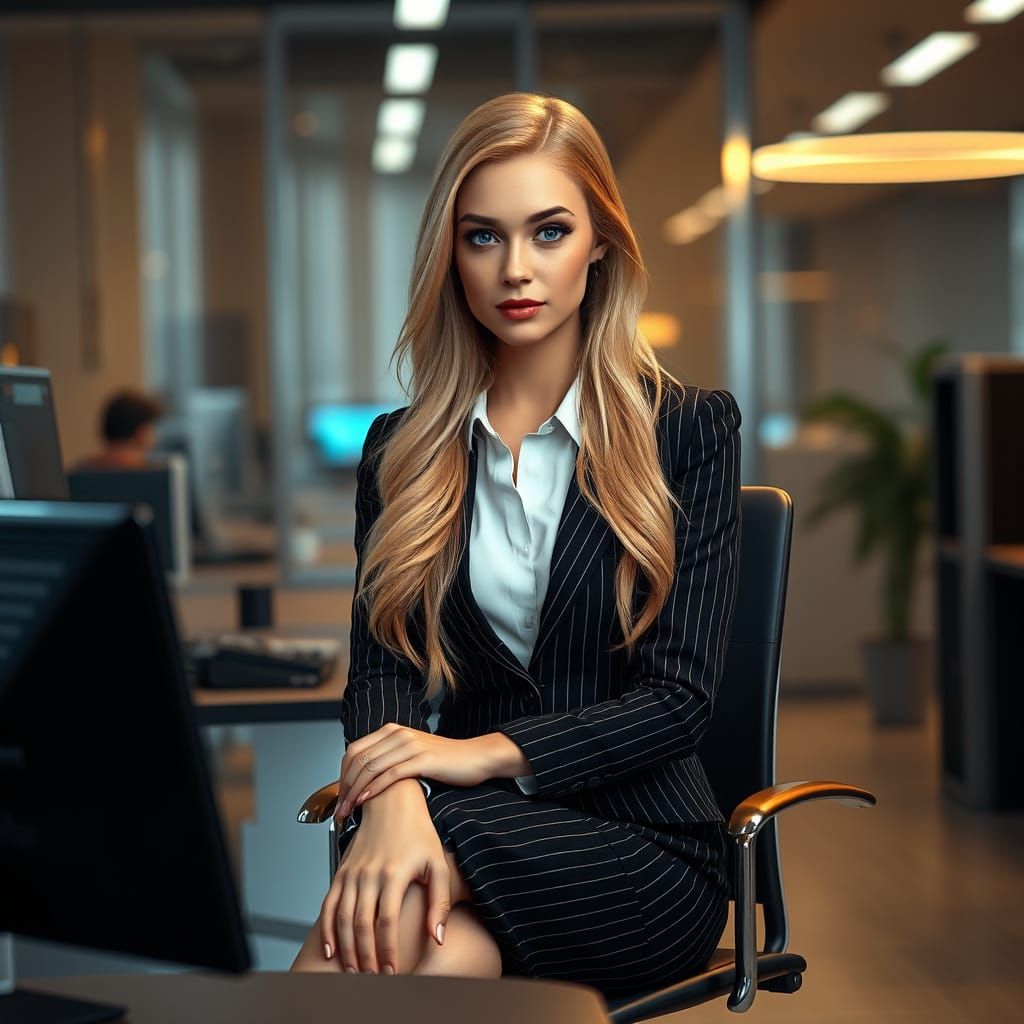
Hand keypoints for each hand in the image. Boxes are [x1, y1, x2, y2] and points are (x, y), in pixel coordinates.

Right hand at [320, 780, 447, 973]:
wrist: (393, 803)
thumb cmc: (419, 833)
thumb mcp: (437, 865)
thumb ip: (440, 903)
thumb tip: (437, 937)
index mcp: (393, 873)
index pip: (387, 922)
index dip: (387, 951)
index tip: (391, 972)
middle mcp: (369, 874)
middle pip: (360, 925)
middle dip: (365, 956)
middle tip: (372, 978)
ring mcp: (352, 872)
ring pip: (341, 918)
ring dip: (346, 948)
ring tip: (355, 970)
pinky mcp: (342, 870)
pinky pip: (328, 904)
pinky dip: (326, 928)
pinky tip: (330, 948)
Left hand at [335, 725, 499, 817]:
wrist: (476, 757)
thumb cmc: (445, 761)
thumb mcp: (412, 754)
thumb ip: (390, 759)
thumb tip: (365, 780)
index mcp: (393, 731)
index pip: (354, 750)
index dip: (341, 774)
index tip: (337, 796)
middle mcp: (398, 734)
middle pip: (358, 759)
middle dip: (343, 786)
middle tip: (338, 809)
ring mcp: (410, 745)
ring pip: (370, 767)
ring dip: (354, 792)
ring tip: (347, 812)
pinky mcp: (422, 760)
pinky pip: (390, 774)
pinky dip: (373, 789)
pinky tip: (364, 802)